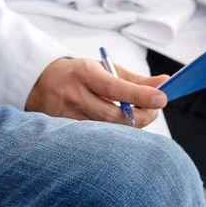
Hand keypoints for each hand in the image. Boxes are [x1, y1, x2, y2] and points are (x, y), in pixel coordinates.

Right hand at [25, 57, 167, 127]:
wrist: (41, 83)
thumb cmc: (79, 74)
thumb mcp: (104, 68)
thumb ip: (135, 79)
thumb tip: (164, 83)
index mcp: (83, 73)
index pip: (115, 88)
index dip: (140, 95)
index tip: (161, 98)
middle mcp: (73, 95)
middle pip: (112, 115)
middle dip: (140, 116)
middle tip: (154, 111)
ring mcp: (66, 115)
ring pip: (105, 130)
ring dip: (128, 126)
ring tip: (139, 117)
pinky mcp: (63, 130)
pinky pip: (94, 138)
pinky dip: (113, 135)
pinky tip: (120, 127)